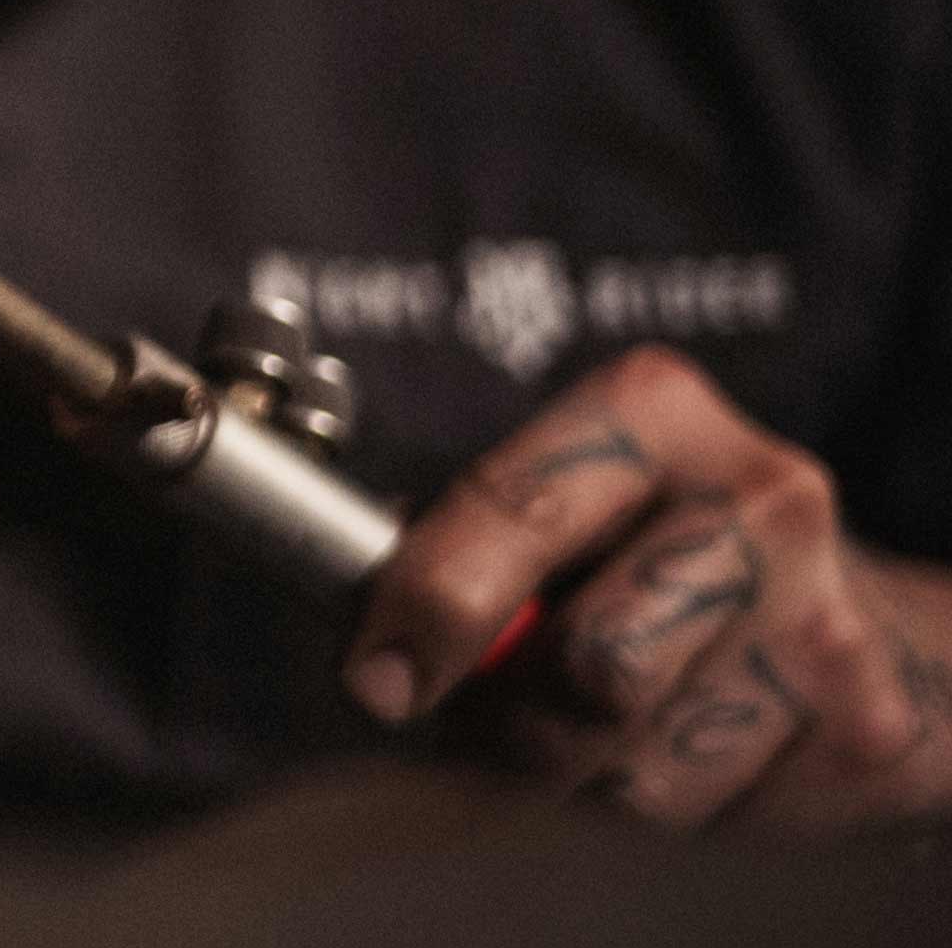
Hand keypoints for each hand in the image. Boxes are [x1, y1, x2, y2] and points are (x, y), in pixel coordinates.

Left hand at [346, 345, 951, 830]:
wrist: (863, 628)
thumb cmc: (659, 559)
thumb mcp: (559, 508)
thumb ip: (458, 550)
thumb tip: (370, 646)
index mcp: (652, 412)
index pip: (515, 506)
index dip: (430, 602)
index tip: (378, 678)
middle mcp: (758, 500)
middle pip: (589, 661)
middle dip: (513, 718)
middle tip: (495, 720)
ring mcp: (827, 621)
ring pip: (638, 769)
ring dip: (579, 784)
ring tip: (592, 736)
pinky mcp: (868, 734)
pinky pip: (711, 826)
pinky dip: (667, 817)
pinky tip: (686, 760)